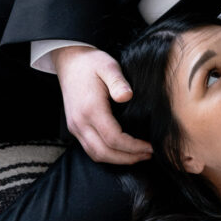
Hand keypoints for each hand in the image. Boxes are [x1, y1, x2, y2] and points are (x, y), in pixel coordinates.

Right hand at [52, 45, 151, 163]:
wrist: (69, 61)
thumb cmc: (91, 63)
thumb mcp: (108, 66)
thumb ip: (118, 81)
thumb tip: (127, 96)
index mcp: (90, 109)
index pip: (113, 138)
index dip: (133, 147)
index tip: (150, 146)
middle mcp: (80, 122)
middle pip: (104, 152)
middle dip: (128, 158)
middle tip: (148, 155)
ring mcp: (75, 127)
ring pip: (96, 154)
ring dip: (117, 160)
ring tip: (138, 155)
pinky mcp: (75, 127)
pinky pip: (90, 149)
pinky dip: (107, 155)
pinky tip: (122, 151)